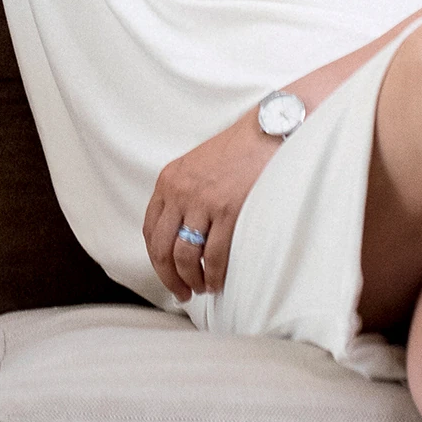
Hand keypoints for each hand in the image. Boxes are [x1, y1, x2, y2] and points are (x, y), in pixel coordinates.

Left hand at [142, 110, 278, 301]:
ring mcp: (204, 202)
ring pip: (186, 257)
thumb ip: (185, 195)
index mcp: (169, 180)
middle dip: (169, 277)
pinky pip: (215, 255)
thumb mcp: (199, 166)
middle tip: (182, 292)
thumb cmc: (240, 148)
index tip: (166, 274)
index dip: (156, 259)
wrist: (271, 129)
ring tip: (202, 288)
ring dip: (192, 280)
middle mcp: (181, 192)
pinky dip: (215, 274)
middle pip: (162, 248)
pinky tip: (219, 281)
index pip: (150, 229)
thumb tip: (182, 236)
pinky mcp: (229, 210)